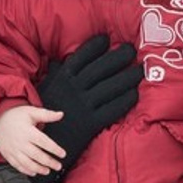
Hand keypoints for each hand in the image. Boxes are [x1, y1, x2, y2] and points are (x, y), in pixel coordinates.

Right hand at [0, 105, 66, 176]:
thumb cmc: (15, 117)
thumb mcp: (31, 112)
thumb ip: (46, 115)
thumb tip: (60, 114)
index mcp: (28, 131)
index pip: (43, 142)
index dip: (54, 149)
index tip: (62, 154)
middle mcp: (21, 142)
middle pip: (37, 155)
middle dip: (49, 162)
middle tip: (58, 166)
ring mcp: (14, 150)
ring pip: (27, 163)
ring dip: (38, 169)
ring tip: (47, 171)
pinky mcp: (8, 155)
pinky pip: (17, 165)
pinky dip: (26, 171)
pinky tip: (33, 172)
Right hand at [36, 34, 142, 177]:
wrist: (43, 143)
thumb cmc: (44, 113)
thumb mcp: (45, 90)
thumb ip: (55, 74)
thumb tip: (60, 58)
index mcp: (62, 80)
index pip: (80, 58)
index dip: (94, 47)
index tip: (106, 39)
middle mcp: (74, 90)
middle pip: (100, 69)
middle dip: (117, 57)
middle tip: (131, 49)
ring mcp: (83, 106)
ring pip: (110, 88)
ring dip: (127, 77)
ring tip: (139, 70)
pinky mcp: (91, 123)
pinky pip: (112, 109)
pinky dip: (125, 101)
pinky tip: (135, 94)